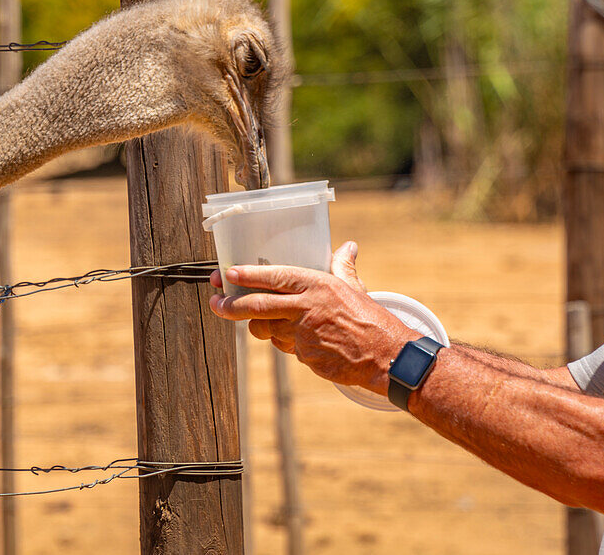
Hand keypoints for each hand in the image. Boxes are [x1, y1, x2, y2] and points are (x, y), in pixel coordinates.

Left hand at [208, 242, 418, 393]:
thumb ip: (342, 266)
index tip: (227, 273)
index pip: (274, 277)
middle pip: (257, 307)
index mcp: (316, 285)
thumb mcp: (354, 287)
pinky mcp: (305, 357)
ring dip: (261, 328)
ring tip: (262, 323)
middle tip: (215, 304)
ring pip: (267, 330)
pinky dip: (288, 344)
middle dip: (230, 307)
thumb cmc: (370, 318)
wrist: (388, 356)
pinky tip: (303, 341)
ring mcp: (304, 335)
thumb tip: (347, 246)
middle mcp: (306, 308)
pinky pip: (286, 348)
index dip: (247, 276)